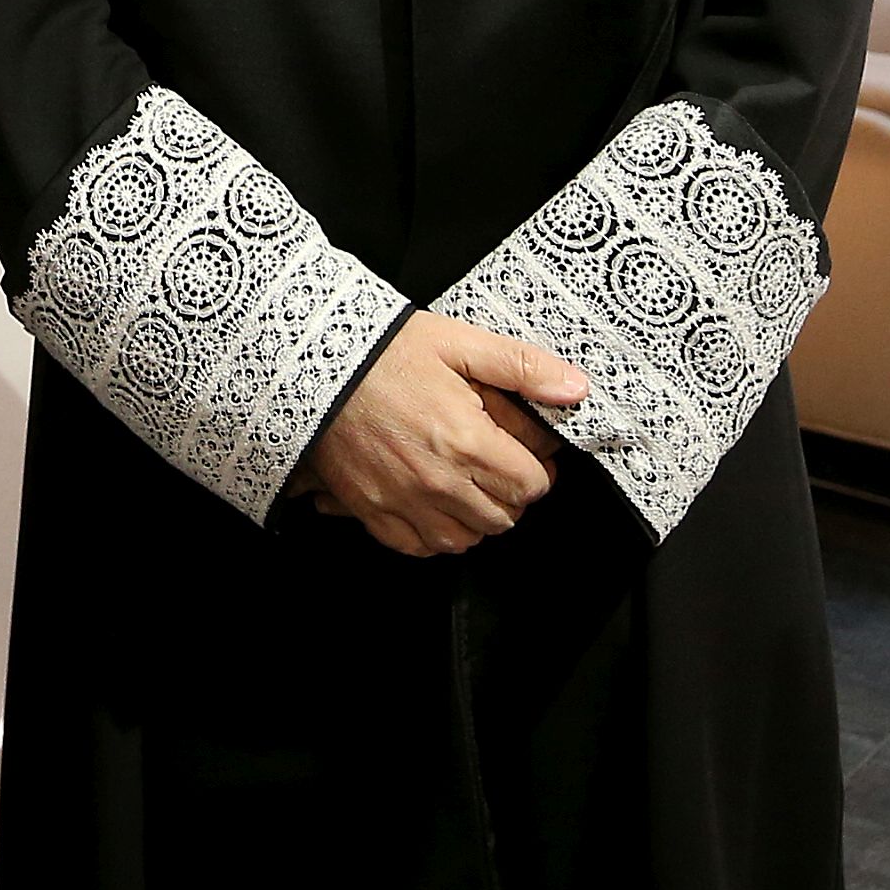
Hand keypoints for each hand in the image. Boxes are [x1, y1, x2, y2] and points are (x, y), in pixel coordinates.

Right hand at [301, 312, 587, 557]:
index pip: (531, 485)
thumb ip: (522, 366)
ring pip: (465, 539)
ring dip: (475, 518)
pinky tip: (434, 506)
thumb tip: (575, 389)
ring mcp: (403, 501)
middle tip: (497, 467)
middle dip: (509, 494)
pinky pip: (418, 546)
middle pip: (503, 517)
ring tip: (468, 488)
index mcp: (467, 440)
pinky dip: (433, 534)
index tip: (527, 456)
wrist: (313, 366)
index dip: (537, 470)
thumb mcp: (459, 343)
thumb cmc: (385, 352)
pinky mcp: (373, 510)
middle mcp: (439, 481)